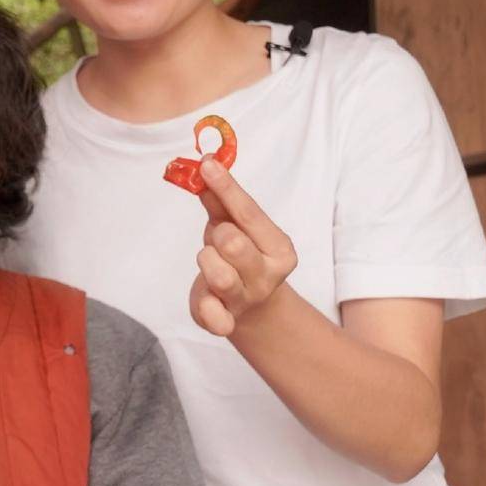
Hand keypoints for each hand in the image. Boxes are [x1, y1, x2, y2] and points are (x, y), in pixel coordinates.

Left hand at [189, 158, 298, 340]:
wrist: (253, 307)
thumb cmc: (242, 256)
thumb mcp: (236, 226)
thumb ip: (222, 201)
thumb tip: (207, 167)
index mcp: (280, 249)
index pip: (249, 213)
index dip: (226, 187)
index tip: (207, 165)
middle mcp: (268, 276)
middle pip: (232, 242)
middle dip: (217, 234)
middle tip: (218, 238)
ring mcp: (247, 300)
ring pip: (218, 273)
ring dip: (206, 260)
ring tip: (211, 262)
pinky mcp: (224, 320)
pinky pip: (212, 316)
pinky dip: (204, 306)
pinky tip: (207, 297)